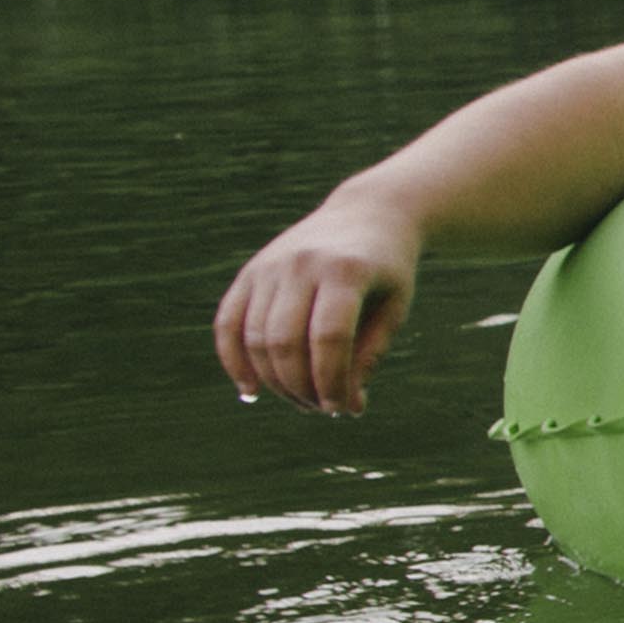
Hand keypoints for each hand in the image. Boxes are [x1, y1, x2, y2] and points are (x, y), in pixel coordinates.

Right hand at [215, 199, 422, 417]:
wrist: (369, 214)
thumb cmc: (388, 270)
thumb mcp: (394, 308)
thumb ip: (370, 354)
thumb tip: (346, 407)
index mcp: (346, 271)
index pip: (330, 338)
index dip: (332, 380)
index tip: (342, 408)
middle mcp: (301, 264)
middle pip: (285, 341)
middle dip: (300, 386)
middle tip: (322, 407)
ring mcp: (270, 266)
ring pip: (255, 337)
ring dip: (274, 381)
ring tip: (302, 399)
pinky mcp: (250, 272)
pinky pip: (228, 322)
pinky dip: (234, 359)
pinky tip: (252, 389)